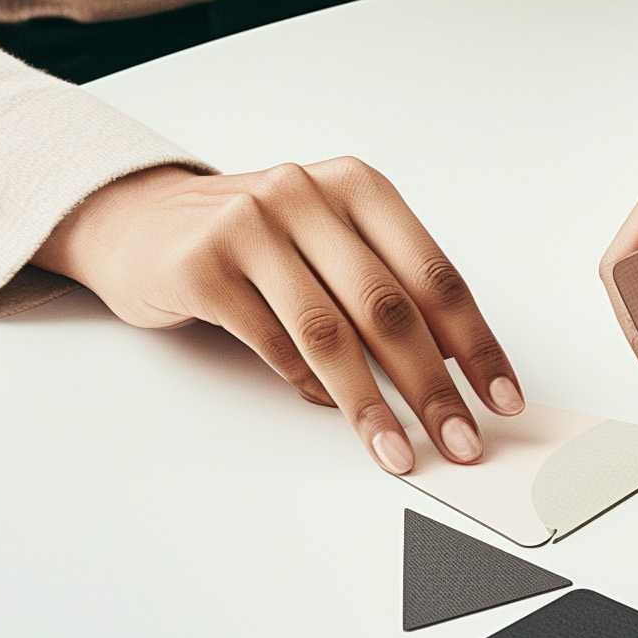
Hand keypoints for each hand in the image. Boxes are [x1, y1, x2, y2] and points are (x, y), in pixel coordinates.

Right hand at [37, 158, 521, 474]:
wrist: (137, 220)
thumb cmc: (251, 242)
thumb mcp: (325, 241)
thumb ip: (382, 288)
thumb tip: (451, 368)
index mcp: (356, 186)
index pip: (434, 274)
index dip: (475, 343)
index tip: (500, 399)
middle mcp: (306, 194)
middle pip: (387, 307)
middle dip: (432, 386)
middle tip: (460, 442)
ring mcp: (250, 225)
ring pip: (329, 331)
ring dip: (370, 403)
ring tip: (397, 451)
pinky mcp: (202, 265)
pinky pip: (271, 341)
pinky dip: (305, 384)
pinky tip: (325, 406)